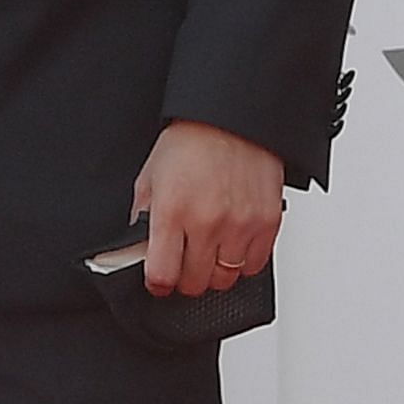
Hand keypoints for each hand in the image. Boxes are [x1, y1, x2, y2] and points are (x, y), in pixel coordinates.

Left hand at [133, 121, 282, 297]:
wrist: (231, 121)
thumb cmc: (190, 143)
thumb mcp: (149, 178)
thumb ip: (141, 217)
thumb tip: (136, 249)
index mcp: (172, 212)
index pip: (162, 274)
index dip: (157, 283)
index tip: (158, 280)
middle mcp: (208, 222)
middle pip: (194, 282)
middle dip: (184, 278)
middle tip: (183, 264)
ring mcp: (241, 225)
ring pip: (225, 279)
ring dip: (214, 272)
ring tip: (208, 254)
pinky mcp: (267, 223)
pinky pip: (255, 265)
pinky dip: (242, 263)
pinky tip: (232, 246)